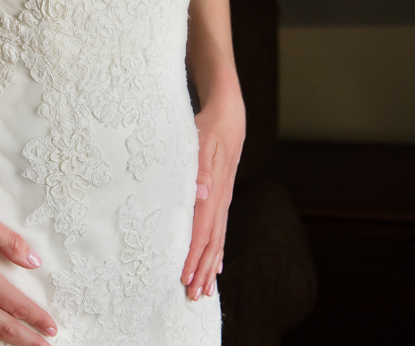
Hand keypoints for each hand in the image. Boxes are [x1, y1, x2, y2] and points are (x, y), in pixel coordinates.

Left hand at [181, 97, 244, 300]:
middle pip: (211, 244)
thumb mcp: (199, 142)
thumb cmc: (207, 127)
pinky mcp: (222, 198)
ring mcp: (224, 200)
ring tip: (204, 290)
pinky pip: (220, 230)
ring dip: (209, 266)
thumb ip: (199, 169)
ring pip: (217, 240)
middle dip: (201, 271)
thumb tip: (201, 193)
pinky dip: (216, 251)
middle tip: (192, 296)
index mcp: (213, 192)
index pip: (201, 233)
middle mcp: (221, 201)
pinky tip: (215, 265)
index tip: (185, 278)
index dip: (193, 257)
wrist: (228, 117)